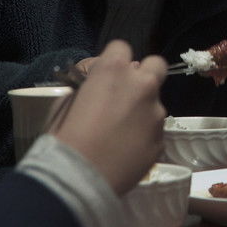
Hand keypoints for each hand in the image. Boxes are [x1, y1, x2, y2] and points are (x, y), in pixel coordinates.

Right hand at [50, 39, 167, 194]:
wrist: (78, 179)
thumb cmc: (64, 138)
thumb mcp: (67, 102)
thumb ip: (88, 86)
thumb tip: (95, 85)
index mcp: (114, 70)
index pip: (121, 47)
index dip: (113, 60)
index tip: (105, 75)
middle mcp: (142, 85)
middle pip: (156, 65)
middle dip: (144, 75)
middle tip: (128, 94)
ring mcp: (156, 113)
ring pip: (155, 103)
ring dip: (143, 111)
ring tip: (122, 133)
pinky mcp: (161, 140)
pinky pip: (155, 131)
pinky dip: (144, 136)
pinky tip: (127, 151)